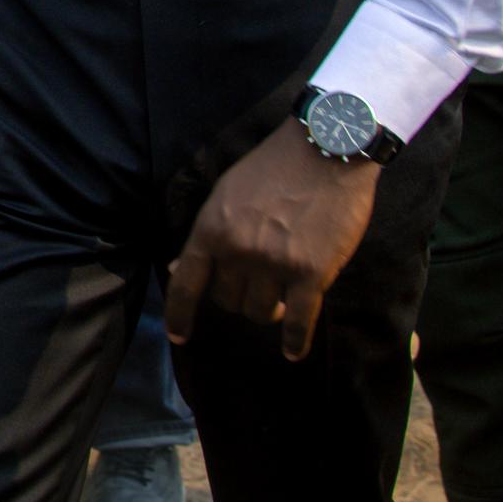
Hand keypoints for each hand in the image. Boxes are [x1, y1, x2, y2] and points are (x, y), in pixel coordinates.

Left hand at [164, 128, 381, 360]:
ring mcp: (274, 263)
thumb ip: (206, 234)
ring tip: (280, 304)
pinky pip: (299, 320)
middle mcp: (238, 249)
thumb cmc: (273, 168)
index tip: (179, 336)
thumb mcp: (225, 194)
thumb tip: (177, 270)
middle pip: (227, 300)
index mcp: (212, 228)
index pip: (186, 284)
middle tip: (255, 290)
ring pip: (260, 312)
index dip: (180, 315)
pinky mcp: (311, 272)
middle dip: (238, 300)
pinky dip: (295, 341)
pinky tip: (293, 351)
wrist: (325, 150)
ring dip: (268, 313)